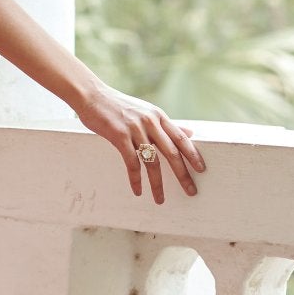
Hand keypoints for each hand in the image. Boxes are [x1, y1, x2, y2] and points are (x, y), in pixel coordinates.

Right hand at [70, 78, 205, 203]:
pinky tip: (138, 190)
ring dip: (157, 183)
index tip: (202, 170)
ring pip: (152, 161)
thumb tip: (190, 134)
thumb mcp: (146, 111)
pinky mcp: (119, 136)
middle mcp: (150, 122)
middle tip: (191, 191)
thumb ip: (166, 125)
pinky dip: (135, 179)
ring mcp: (135, 129)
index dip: (193, 155)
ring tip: (160, 199)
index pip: (181, 138)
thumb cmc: (117, 105)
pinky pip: (131, 162)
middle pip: (171, 153)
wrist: (91, 95)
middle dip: (183, 174)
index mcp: (158, 116)